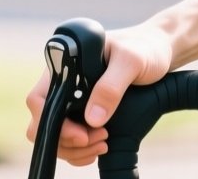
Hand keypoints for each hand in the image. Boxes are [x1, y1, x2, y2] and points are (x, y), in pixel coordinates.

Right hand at [23, 23, 175, 166]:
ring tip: (103, 143)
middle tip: (99, 139)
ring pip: (55, 134)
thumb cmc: (144, 48)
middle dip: (66, 140)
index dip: (53, 123)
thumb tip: (92, 118)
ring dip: (75, 148)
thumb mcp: (131, 61)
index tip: (81, 135)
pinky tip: (98, 147)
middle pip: (43, 122)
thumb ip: (111, 87)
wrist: (159, 51)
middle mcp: (62, 83)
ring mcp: (71, 97)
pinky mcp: (83, 109)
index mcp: (64, 65)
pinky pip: (69, 137)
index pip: (39, 100)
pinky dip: (80, 149)